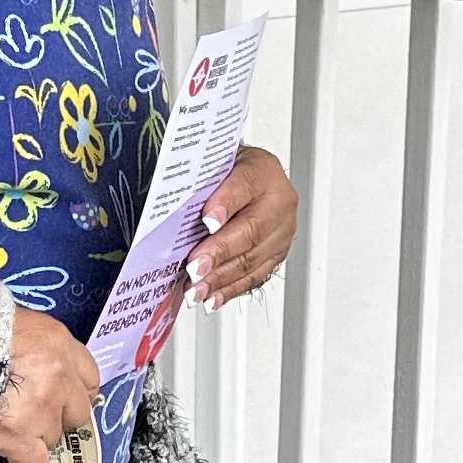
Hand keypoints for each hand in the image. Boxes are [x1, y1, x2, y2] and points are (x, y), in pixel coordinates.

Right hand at [0, 303, 99, 462]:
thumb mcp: (6, 322)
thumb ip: (27, 343)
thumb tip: (27, 358)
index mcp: (56, 341)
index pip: (88, 377)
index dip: (71, 393)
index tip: (58, 399)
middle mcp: (58, 375)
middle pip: (76, 412)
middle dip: (55, 417)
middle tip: (28, 415)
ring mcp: (41, 407)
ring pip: (51, 438)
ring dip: (31, 436)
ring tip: (3, 426)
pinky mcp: (19, 435)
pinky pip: (33, 462)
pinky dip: (20, 461)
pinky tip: (5, 451)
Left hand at [186, 146, 296, 307]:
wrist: (254, 179)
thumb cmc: (231, 170)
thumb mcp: (216, 164)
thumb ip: (203, 183)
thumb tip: (180, 212)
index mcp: (262, 172)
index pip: (244, 187)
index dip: (225, 205)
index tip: (206, 221)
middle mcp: (279, 203)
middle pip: (251, 231)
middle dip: (219, 254)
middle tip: (195, 268)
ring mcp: (281, 231)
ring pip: (252, 259)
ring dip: (221, 279)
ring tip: (197, 290)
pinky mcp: (277, 254)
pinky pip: (255, 276)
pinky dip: (230, 290)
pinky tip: (213, 298)